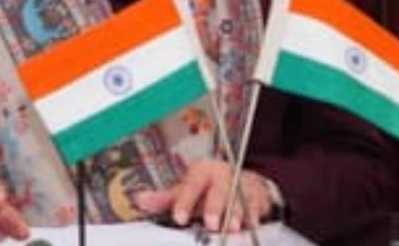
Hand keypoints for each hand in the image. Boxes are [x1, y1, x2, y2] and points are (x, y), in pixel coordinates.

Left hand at [132, 159, 273, 232]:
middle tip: (210, 223)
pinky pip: (255, 208)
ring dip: (236, 214)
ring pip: (239, 200)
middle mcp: (222, 176)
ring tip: (232, 227)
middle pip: (219, 190)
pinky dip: (253, 218)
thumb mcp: (185, 190)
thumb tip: (141, 200)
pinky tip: (249, 226)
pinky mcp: (257, 198)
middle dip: (214, 207)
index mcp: (202, 171)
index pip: (191, 185)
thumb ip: (165, 199)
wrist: (240, 180)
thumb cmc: (208, 188)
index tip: (179, 218)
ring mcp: (241, 186)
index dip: (185, 202)